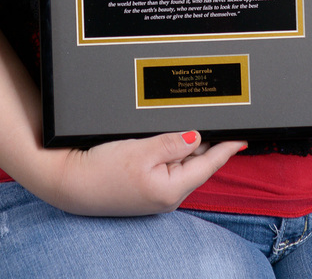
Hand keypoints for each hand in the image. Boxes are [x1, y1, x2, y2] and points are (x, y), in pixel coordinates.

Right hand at [47, 131, 245, 215]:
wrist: (69, 182)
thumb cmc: (102, 169)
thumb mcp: (140, 150)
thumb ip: (172, 143)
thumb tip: (196, 136)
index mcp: (171, 190)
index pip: (207, 165)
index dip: (226, 149)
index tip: (243, 138)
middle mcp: (166, 195)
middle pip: (194, 161)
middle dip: (202, 141)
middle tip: (211, 116)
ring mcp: (155, 192)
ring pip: (180, 161)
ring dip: (183, 144)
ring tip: (181, 124)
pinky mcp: (144, 186)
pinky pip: (165, 164)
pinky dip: (169, 150)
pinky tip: (162, 138)